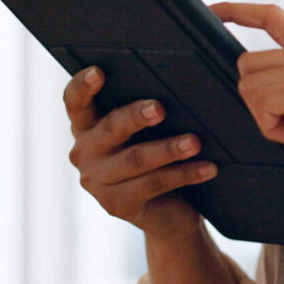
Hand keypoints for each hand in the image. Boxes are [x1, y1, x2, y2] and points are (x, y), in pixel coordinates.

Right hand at [63, 66, 217, 239]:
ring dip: (169, 148)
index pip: (75, 102)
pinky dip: (184, 173)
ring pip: (136, 159)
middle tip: (160, 108)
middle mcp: (85, 152)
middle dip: (136, 116)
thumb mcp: (145, 130)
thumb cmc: (155, 154)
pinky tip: (207, 167)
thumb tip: (177, 83)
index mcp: (87, 125)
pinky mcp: (117, 205)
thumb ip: (147, 108)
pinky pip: (154, 184)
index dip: (83, 86)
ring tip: (195, 142)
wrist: (165, 211)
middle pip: (111, 128)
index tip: (98, 72)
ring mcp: (98, 182)